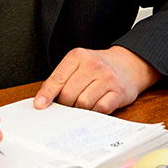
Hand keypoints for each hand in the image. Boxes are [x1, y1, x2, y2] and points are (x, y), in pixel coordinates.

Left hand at [34, 46, 160, 114]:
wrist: (127, 64)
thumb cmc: (97, 66)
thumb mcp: (78, 64)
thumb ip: (61, 78)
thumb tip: (43, 100)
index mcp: (79, 56)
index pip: (58, 78)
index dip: (47, 94)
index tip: (40, 105)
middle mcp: (93, 65)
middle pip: (69, 94)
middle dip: (64, 104)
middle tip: (66, 105)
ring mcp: (107, 78)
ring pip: (83, 103)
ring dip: (79, 109)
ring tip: (81, 105)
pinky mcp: (118, 92)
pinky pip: (100, 109)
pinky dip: (94, 112)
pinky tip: (94, 107)